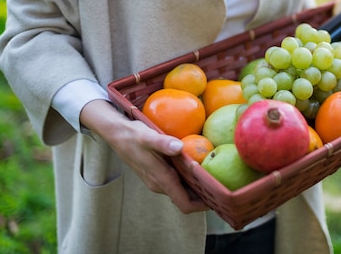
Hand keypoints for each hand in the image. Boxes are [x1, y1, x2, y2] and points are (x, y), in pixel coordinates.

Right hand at [81, 100, 207, 213]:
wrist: (117, 134)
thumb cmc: (134, 135)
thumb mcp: (149, 136)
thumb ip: (163, 143)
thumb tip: (179, 147)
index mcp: (161, 179)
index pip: (184, 203)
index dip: (203, 206)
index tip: (218, 198)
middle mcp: (160, 184)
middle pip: (187, 199)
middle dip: (205, 197)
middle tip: (223, 187)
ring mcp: (158, 181)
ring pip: (182, 191)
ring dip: (198, 189)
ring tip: (216, 178)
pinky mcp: (157, 175)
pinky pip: (177, 183)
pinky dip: (190, 181)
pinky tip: (200, 169)